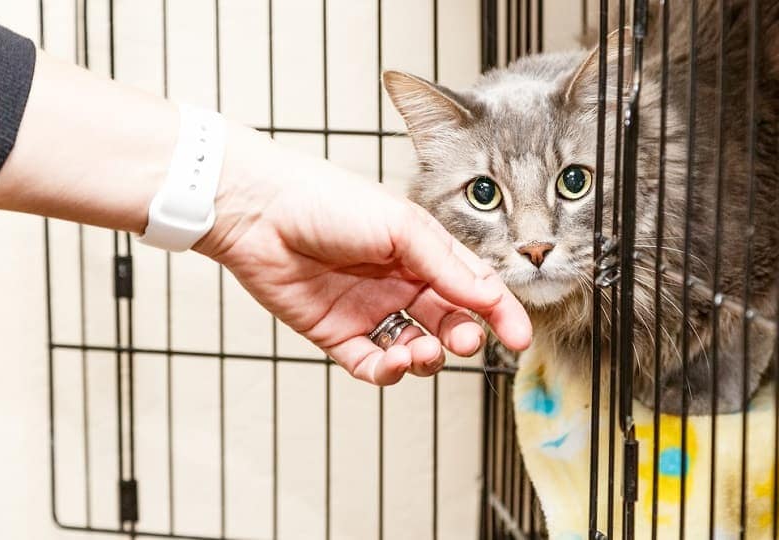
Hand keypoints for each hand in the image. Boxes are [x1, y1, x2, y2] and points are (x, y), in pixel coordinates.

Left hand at [195, 127, 531, 384]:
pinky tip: (395, 360)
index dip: (498, 312)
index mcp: (421, 251)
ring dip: (427, 357)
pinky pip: (373, 364)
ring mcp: (369, 310)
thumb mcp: (400, 225)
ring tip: (422, 351)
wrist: (259, 212)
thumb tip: (489, 297)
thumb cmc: (328, 201)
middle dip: (462, 337)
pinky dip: (390, 371)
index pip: (471, 286)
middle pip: (447, 322)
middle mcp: (400, 282)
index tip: (519, 338)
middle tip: (463, 341)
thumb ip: (445, 264)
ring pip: (415, 348)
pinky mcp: (337, 334)